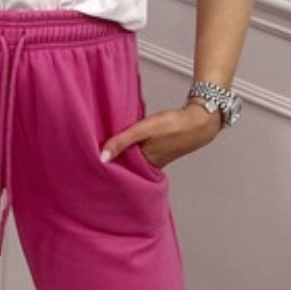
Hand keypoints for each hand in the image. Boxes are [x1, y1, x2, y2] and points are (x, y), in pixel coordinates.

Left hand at [100, 102, 221, 170]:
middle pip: (126, 165)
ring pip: (133, 157)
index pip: (119, 169)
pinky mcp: (160, 148)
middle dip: (112, 161)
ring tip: (106, 147)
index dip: (106, 167)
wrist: (200, 120)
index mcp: (145, 164)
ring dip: (122, 152)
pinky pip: (141, 150)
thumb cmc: (173, 124)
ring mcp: (156, 157)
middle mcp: (150, 164)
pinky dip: (132, 147)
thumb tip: (102, 157)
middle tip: (92, 157)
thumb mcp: (143, 130)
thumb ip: (122, 141)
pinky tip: (127, 139)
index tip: (90, 164)